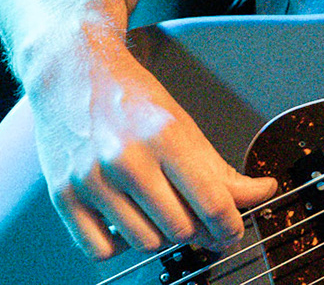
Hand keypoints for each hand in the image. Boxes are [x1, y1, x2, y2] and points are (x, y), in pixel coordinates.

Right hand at [27, 33, 277, 258]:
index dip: (230, 226)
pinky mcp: (62, 196)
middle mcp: (126, 160)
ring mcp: (91, 180)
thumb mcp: (183, 123)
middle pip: (180, 228)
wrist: (73, 73)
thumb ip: (220, 167)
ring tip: (163, 215)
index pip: (211, 202)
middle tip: (202, 222)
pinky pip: (100, 250)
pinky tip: (128, 224)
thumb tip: (260, 193)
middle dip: (199, 231)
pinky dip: (120, 246)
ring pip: (145, 243)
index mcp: (165, 136)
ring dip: (161, 238)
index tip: (234, 232)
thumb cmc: (130, 98)